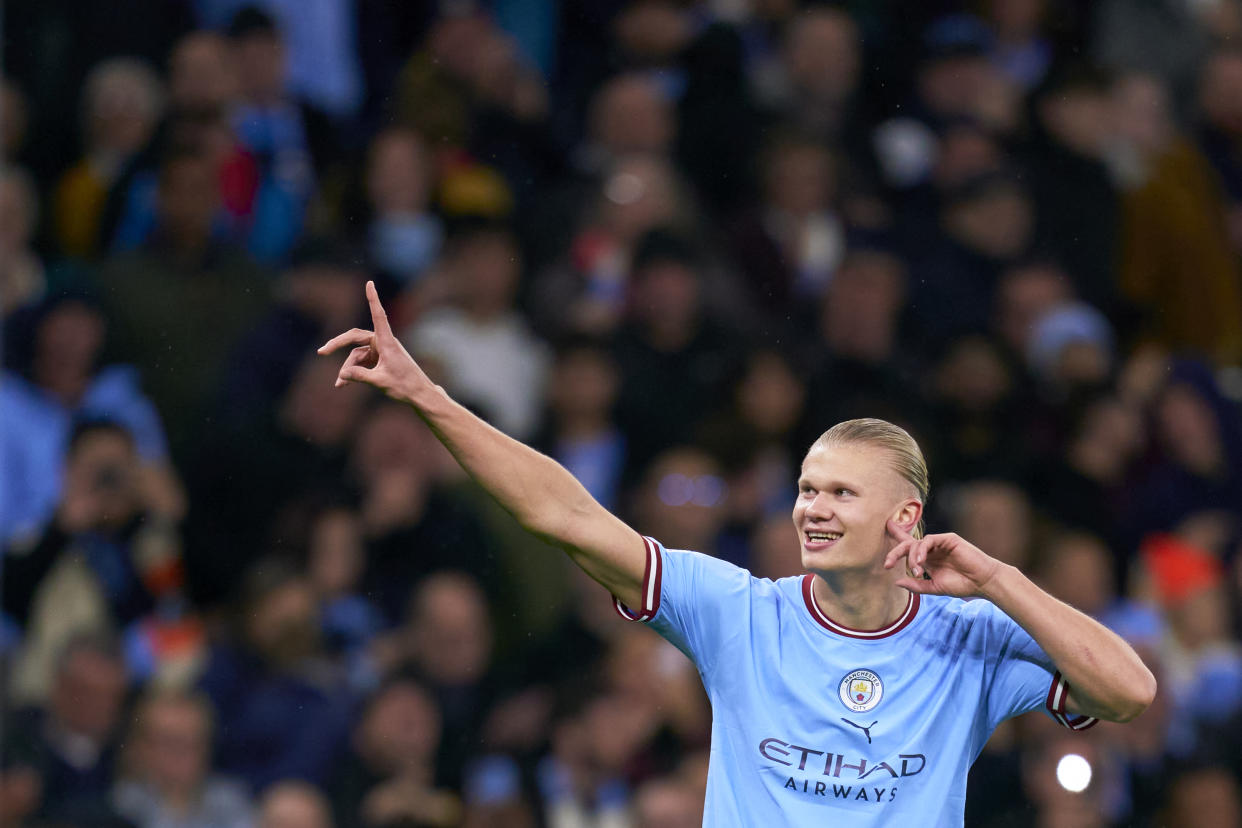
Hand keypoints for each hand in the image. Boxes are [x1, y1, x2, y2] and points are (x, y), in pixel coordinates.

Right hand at [318, 281, 432, 401]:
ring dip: (347, 368)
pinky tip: (343, 384)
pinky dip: (353, 371)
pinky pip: (361, 361)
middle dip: (338, 345)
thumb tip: (342, 373)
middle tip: (321, 352)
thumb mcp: (380, 382)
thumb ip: (360, 376)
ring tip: (339, 384)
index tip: (370, 283)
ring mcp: (380, 350)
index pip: (378, 315)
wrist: (419, 394)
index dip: (373, 299)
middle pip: (354, 337)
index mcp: (387, 342)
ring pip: (356, 354)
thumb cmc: (404, 386)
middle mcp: (383, 342)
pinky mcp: (378, 358)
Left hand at [883, 520, 1003, 597]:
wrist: (982, 583)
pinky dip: (921, 551)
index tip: (883, 532)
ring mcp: (939, 543)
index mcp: (927, 559)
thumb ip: (916, 585)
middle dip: (894, 552)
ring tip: (917, 571)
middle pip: (907, 544)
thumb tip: (896, 582)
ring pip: (916, 543)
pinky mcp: (948, 539)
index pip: (908, 546)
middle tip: (887, 564)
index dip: (896, 537)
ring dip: (912, 557)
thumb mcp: (934, 587)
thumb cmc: (961, 584)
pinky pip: (928, 540)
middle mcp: (931, 549)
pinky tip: (921, 562)